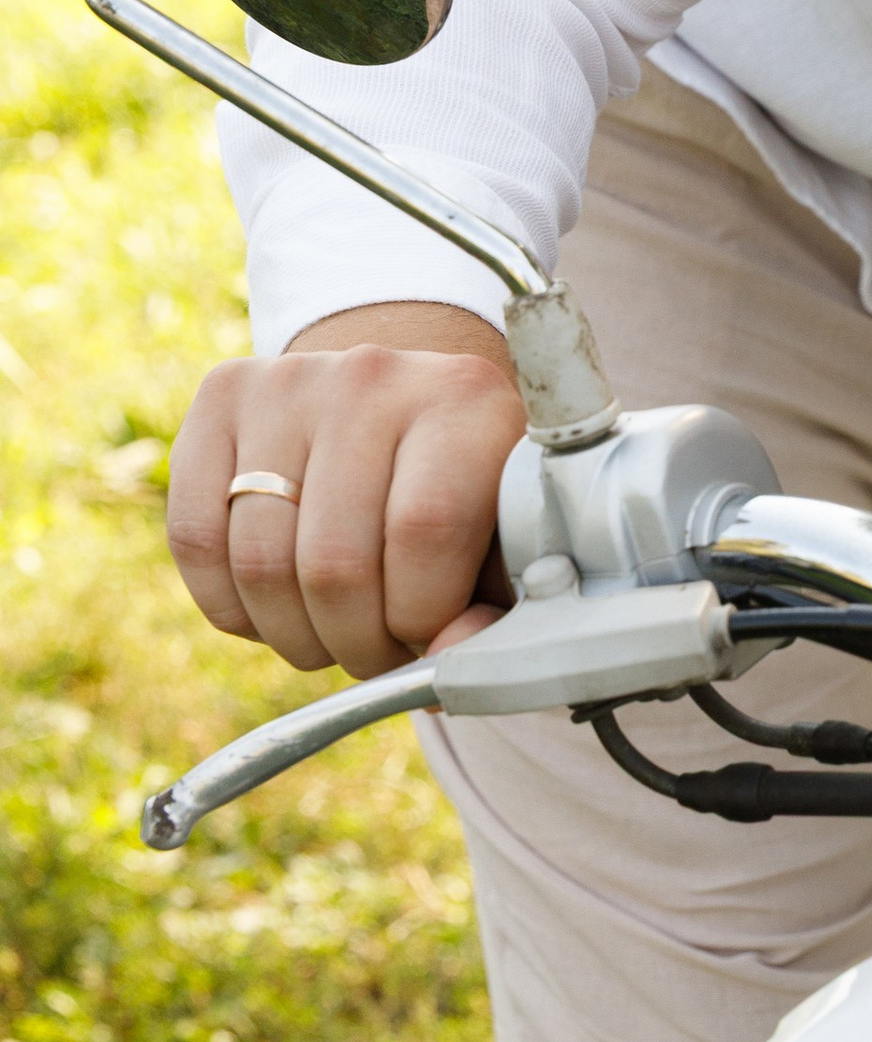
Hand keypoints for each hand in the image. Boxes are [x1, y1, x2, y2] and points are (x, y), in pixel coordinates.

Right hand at [167, 302, 525, 680]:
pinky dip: (232, 607)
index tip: (428, 634)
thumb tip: (445, 665)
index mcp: (464, 399)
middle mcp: (372, 376)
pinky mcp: (222, 395)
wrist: (399, 406)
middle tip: (378, 647)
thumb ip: (495, 611)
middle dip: (355, 643)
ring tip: (334, 629)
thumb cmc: (464, 492)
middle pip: (333, 562)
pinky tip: (276, 606)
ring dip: (296, 636)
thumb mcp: (506, 542)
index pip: (425, 528)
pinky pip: (195, 540)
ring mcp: (289, 380)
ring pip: (260, 565)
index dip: (419, 614)